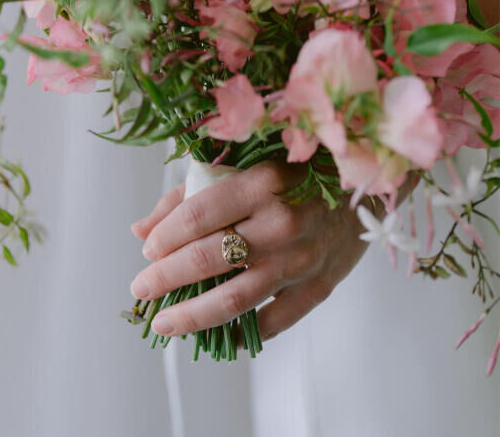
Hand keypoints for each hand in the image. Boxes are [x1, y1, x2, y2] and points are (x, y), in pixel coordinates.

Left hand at [130, 162, 368, 340]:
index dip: (163, 237)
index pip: (196, 217)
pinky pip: (272, 322)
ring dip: (190, 315)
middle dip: (164, 278)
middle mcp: (280, 223)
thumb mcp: (244, 166)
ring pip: (234, 300)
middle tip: (139, 289)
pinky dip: (240, 334)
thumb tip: (141, 230)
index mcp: (260, 184)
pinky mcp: (318, 288)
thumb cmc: (295, 171)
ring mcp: (300, 261)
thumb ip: (190, 195)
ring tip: (163, 322)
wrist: (366, 187)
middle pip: (207, 259)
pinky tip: (216, 338)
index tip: (146, 251)